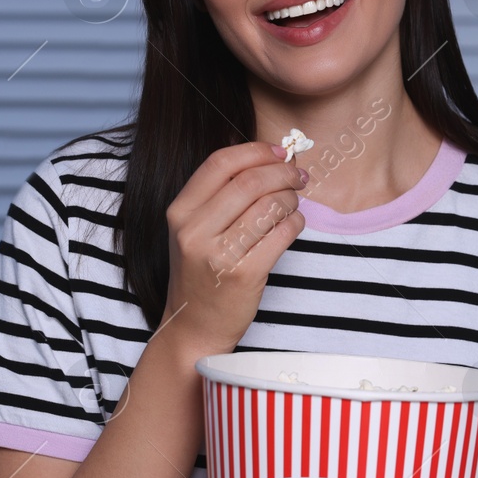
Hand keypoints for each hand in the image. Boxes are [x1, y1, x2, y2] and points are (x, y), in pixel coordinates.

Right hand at [161, 140, 306, 354]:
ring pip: (270, 206)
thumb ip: (219, 194)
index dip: (256, 151)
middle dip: (283, 173)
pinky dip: (296, 223)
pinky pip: (282, 234)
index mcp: (179, 212)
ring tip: (293, 203)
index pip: (220, 163)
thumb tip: (266, 156)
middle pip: (250, 181)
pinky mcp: (244, 274)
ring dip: (291, 198)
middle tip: (298, 176)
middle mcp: (194, 231)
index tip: (279, 152)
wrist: (194, 326)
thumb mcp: (194, 229)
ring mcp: (218, 254)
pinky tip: (292, 225)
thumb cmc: (201, 273)